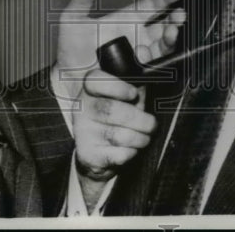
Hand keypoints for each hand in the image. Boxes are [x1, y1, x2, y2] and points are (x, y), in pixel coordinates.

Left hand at [55, 0, 184, 102]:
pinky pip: (156, 70)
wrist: (68, 86)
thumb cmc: (71, 52)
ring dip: (170, 40)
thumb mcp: (73, 22)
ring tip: (171, 34)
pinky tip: (158, 60)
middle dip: (174, 20)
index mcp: (127, 21)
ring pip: (163, 47)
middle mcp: (138, 38)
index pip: (151, 6)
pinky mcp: (142, 79)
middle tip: (179, 16)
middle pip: (164, 26)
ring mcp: (142, 59)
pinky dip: (163, 62)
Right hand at [73, 67, 155, 186]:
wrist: (97, 152)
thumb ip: (135, 88)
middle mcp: (82, 108)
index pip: (95, 81)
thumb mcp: (124, 98)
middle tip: (152, 124)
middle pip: (110, 110)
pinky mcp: (88, 154)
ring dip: (140, 138)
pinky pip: (118, 154)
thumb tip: (148, 81)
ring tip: (145, 137)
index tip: (134, 94)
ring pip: (117, 135)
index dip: (117, 86)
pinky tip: (131, 149)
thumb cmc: (116, 118)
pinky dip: (131, 153)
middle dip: (139, 119)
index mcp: (89, 89)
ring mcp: (83, 132)